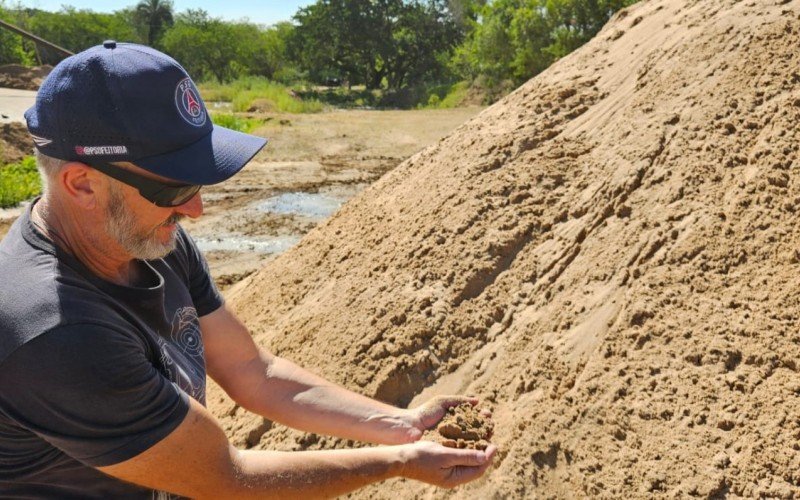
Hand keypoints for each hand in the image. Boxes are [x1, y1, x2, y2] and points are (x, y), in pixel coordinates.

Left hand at [365, 395, 483, 444]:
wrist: (409, 428)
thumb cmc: (424, 413)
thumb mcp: (442, 402)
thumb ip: (459, 400)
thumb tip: (478, 401)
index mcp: (457, 419)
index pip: (475, 418)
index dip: (483, 417)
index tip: (487, 414)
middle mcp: (457, 432)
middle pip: (477, 431)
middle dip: (485, 428)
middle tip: (491, 427)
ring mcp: (454, 443)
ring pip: (472, 443)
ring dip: (482, 441)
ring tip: (488, 438)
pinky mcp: (449, 453)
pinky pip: (463, 452)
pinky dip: (472, 451)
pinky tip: (479, 449)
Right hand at [397, 440, 496, 487]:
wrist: (401, 458)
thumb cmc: (422, 456)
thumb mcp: (445, 454)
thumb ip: (466, 456)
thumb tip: (485, 456)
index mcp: (454, 478)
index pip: (478, 469)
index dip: (488, 457)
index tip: (495, 444)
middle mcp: (453, 477)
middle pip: (475, 466)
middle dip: (484, 453)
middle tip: (491, 438)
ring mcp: (447, 472)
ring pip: (467, 461)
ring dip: (476, 449)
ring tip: (483, 437)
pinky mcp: (442, 464)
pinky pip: (459, 457)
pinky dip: (465, 448)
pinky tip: (468, 438)